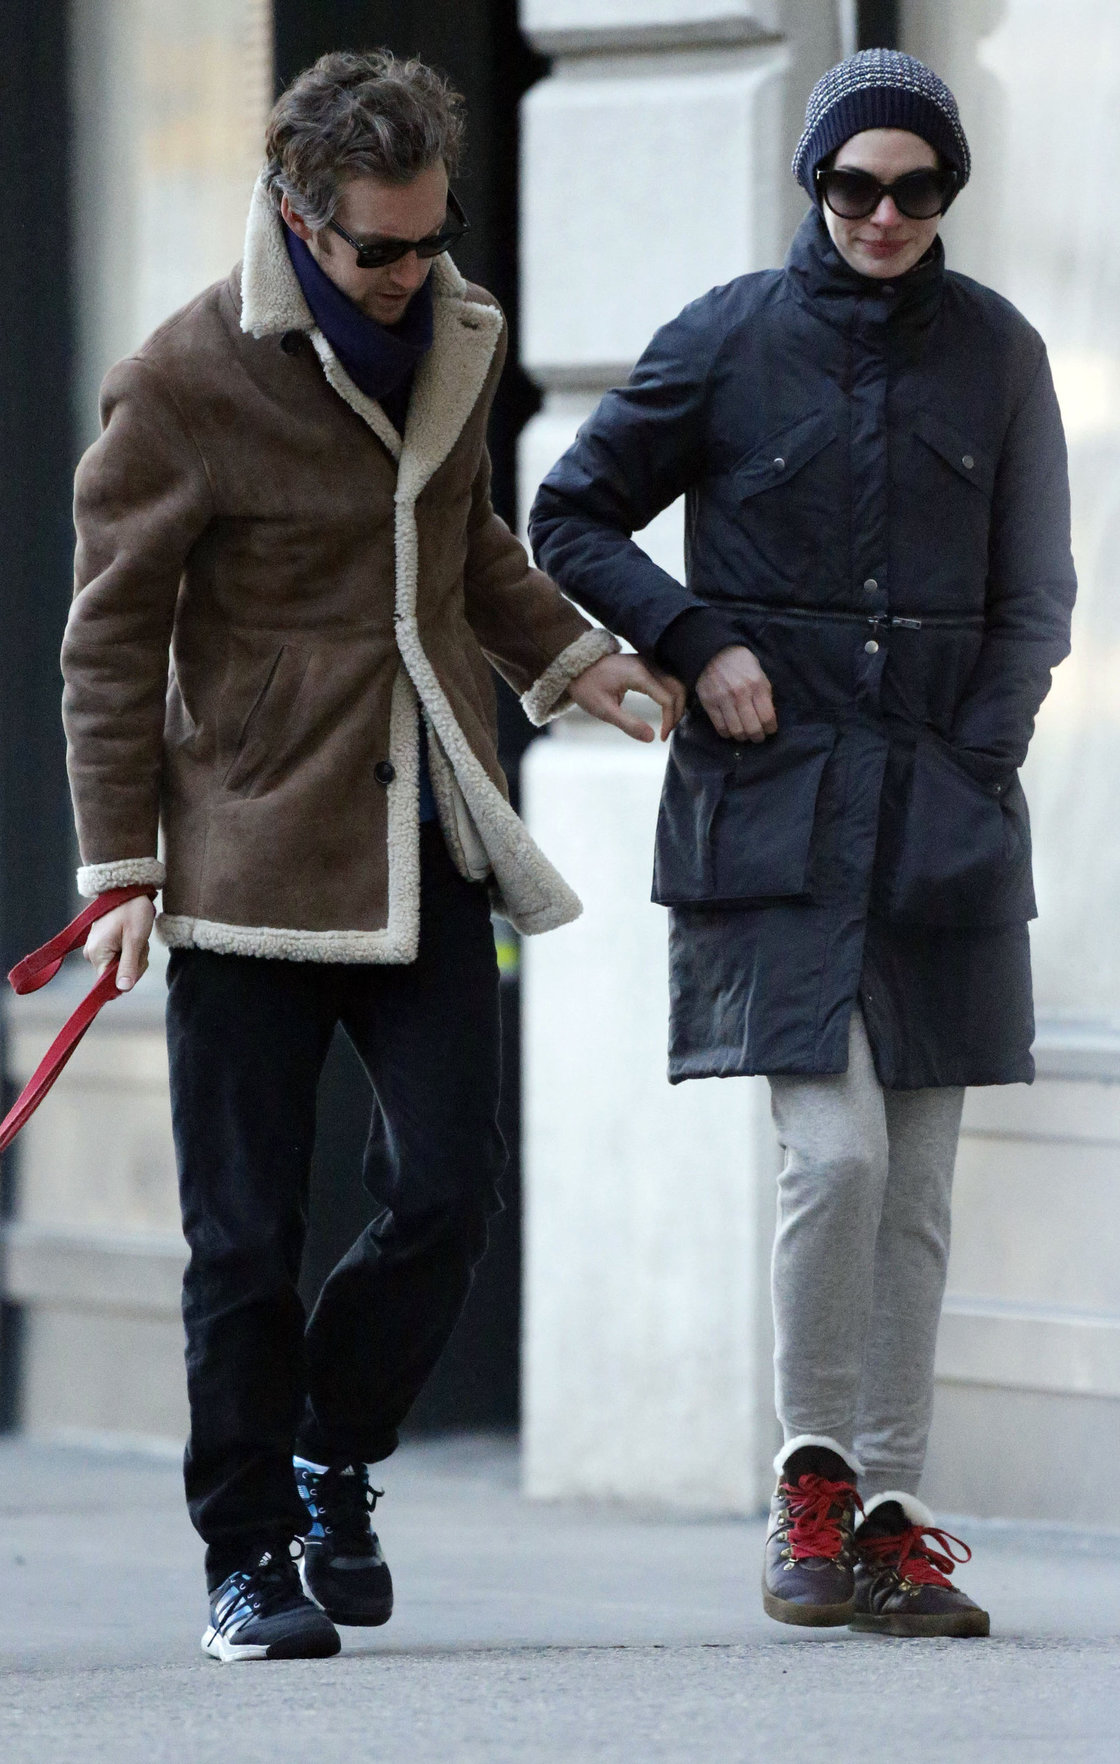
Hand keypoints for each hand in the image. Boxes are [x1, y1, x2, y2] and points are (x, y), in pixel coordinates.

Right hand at [84, 895, 155, 991]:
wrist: (129, 889)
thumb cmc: (133, 911)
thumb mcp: (135, 940)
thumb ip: (128, 966)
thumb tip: (122, 989)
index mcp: (97, 954)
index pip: (108, 985)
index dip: (126, 979)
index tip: (137, 962)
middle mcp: (92, 954)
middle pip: (116, 976)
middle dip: (134, 964)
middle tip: (140, 944)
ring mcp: (96, 949)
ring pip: (120, 966)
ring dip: (135, 956)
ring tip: (137, 937)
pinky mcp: (103, 944)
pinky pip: (119, 956)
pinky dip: (131, 950)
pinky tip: (133, 937)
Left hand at [567, 652, 686, 742]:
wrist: (576, 663)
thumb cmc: (587, 686)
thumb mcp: (603, 709)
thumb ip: (628, 724)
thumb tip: (652, 738)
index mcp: (639, 675)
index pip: (667, 698)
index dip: (669, 720)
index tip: (661, 737)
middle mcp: (648, 665)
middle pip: (677, 688)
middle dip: (677, 712)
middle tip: (667, 732)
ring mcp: (648, 662)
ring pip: (675, 683)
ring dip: (676, 704)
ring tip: (668, 724)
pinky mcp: (646, 664)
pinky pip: (667, 679)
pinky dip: (671, 695)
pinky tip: (666, 710)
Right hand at [696, 645, 776, 741]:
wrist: (713, 651)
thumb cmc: (740, 662)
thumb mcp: (759, 672)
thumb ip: (764, 693)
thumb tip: (769, 715)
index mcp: (757, 685)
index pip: (767, 717)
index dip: (771, 729)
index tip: (770, 730)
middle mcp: (741, 694)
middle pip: (753, 728)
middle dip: (758, 737)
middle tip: (758, 736)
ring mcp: (723, 700)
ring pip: (737, 731)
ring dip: (743, 737)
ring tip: (744, 735)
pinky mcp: (709, 703)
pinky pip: (720, 727)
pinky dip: (727, 733)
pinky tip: (731, 730)